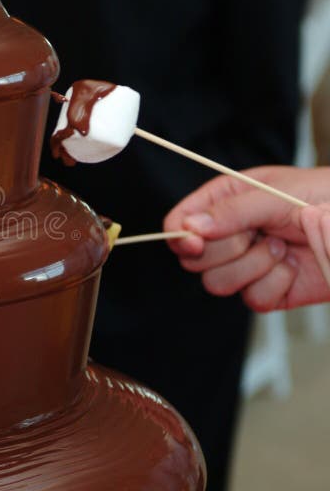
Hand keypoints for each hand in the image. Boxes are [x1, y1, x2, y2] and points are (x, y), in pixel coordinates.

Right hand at [164, 166, 329, 310]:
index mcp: (224, 202)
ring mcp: (245, 265)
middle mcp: (228, 235)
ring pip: (216, 283)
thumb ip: (233, 211)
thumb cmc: (326, 197)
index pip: (179, 222)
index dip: (179, 235)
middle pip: (191, 259)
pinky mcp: (266, 291)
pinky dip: (276, 283)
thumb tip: (191, 227)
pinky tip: (294, 265)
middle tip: (258, 233)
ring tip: (282, 247)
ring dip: (254, 266)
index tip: (195, 242)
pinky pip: (252, 299)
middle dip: (227, 249)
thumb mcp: (277, 194)